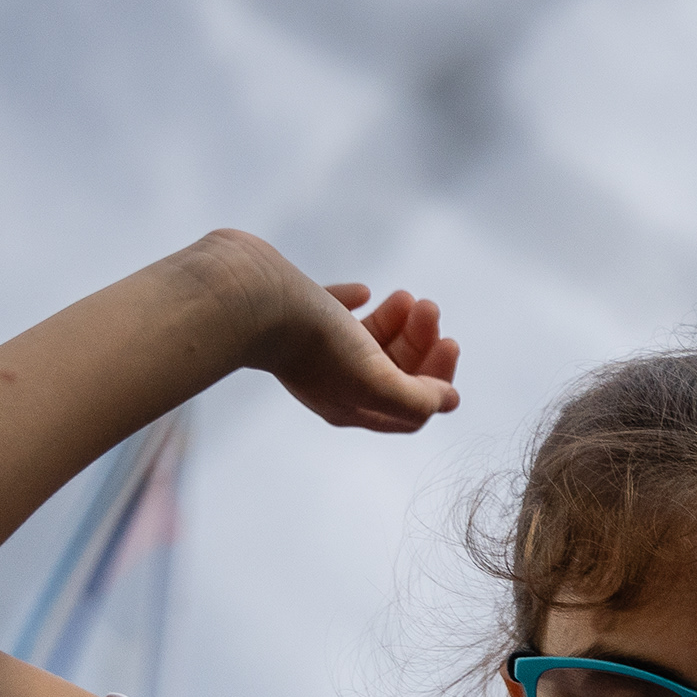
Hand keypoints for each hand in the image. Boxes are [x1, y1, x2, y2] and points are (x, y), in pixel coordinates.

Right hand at [192, 229, 460, 432]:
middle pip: (391, 370)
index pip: (410, 405)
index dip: (438, 377)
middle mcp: (331, 380)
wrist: (247, 297)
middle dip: (419, 342)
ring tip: (409, 297)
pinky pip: (329, 310)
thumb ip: (415, 400)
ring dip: (396, 321)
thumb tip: (448, 402)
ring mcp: (311, 346)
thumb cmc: (313, 341)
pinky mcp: (294, 311)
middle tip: (429, 307)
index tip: (449, 341)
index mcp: (350, 403)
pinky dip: (352, 302)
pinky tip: (363, 291)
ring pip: (366, 340)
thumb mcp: (376, 380)